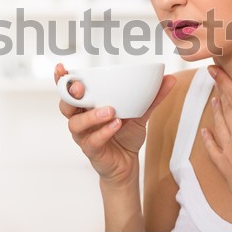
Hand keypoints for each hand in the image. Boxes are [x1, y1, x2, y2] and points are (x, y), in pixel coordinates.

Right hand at [55, 63, 175, 184]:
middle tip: (80, 87)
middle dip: (70, 94)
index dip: (61, 79)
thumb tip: (169, 78)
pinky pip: (93, 141)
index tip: (61, 67)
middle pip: (65, 105)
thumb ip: (152, 97)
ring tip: (110, 110)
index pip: (68, 90)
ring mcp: (84, 136)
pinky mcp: (91, 150)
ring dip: (91, 115)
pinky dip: (104, 132)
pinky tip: (116, 125)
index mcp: (87, 106)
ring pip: (76, 123)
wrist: (128, 164)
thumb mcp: (141, 113)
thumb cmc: (126, 134)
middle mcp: (81, 119)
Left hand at [201, 65, 231, 228]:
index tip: (214, 68)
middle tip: (214, 78)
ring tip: (213, 99)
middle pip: (226, 109)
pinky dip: (208, 138)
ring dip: (215, 110)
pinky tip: (205, 132)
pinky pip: (212, 148)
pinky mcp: (224, 165)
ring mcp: (228, 151)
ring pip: (219, 125)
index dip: (225, 81)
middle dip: (220, 91)